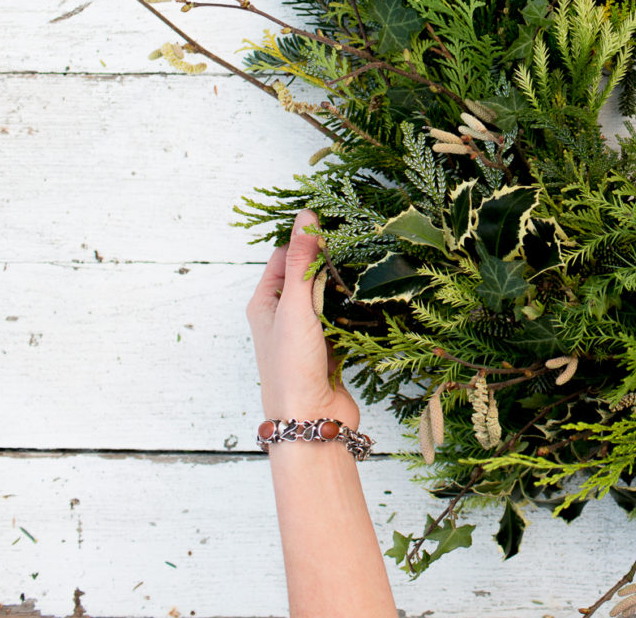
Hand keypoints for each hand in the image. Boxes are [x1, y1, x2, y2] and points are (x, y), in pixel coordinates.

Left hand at [245, 208, 358, 427]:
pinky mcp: (329, 347)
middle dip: (329, 260)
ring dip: (344, 284)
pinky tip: (370, 299)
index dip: (307, 240)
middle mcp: (282, 316)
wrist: (311, 419)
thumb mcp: (296, 306)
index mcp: (264, 303)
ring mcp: (306, 333)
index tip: (335, 225)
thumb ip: (302, 261)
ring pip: (327, 296)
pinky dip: (354, 307)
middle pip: (307, 275)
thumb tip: (306, 216)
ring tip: (367, 267)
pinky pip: (342, 317)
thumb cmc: (292, 364)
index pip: (285, 257)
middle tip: (357, 243)